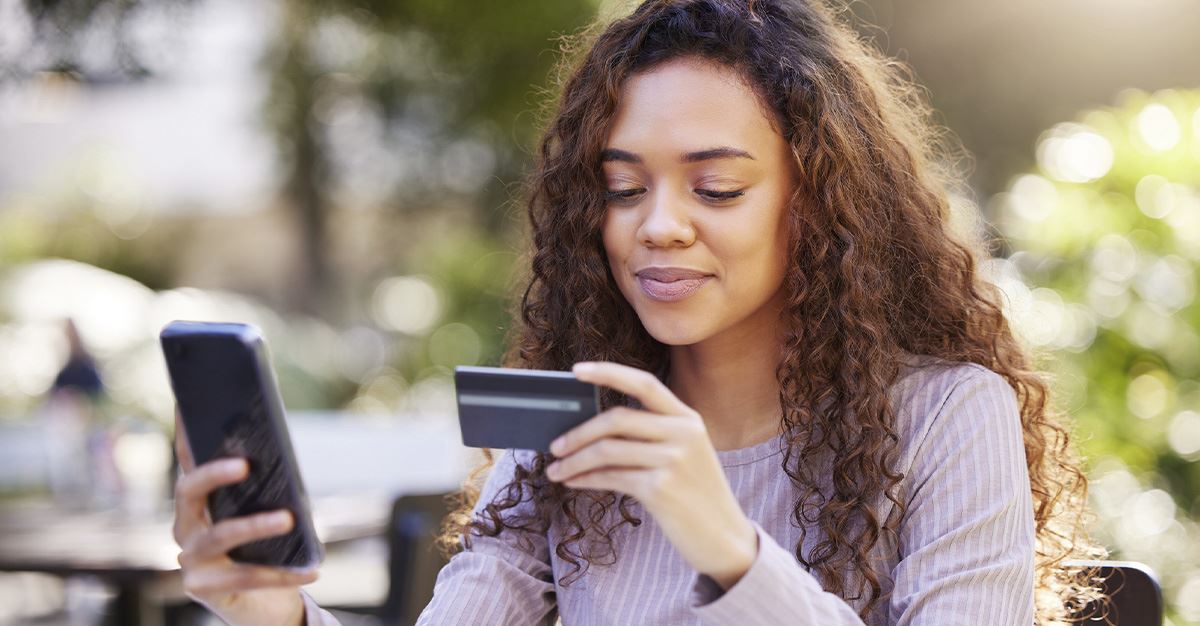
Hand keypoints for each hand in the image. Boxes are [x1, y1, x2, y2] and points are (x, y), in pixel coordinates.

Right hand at [172, 411, 317, 625]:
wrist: (266, 608)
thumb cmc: (268, 551)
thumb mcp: (265, 515)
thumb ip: (263, 489)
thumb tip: (279, 453)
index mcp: (196, 505)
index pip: (188, 462)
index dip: (185, 435)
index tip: (190, 405)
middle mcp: (185, 529)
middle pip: (188, 492)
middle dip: (213, 474)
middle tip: (245, 464)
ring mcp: (191, 562)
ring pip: (219, 536)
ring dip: (255, 526)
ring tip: (288, 520)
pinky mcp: (206, 591)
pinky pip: (249, 578)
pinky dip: (285, 574)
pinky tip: (313, 569)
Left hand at [545, 362, 758, 588]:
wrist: (724, 538)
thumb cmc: (695, 495)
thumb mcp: (684, 455)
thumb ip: (651, 435)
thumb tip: (590, 429)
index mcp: (688, 418)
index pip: (644, 383)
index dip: (608, 373)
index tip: (576, 371)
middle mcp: (683, 433)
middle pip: (616, 418)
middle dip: (578, 432)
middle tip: (554, 446)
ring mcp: (673, 460)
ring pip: (606, 450)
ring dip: (573, 461)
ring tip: (555, 470)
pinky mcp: (660, 488)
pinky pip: (609, 477)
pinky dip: (584, 479)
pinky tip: (572, 482)